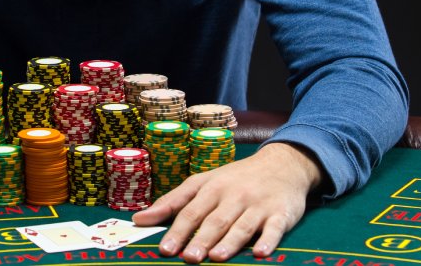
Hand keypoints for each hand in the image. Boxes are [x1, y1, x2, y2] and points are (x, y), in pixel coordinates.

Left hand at [132, 142, 322, 262]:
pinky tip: (260, 253)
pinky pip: (274, 228)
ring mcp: (258, 204)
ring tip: (216, 257)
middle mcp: (233, 195)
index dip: (178, 230)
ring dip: (230, 241)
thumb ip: (172, 201)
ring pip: (242, 225)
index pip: (191, 211)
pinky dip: (268, 240)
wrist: (281, 164)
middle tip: (189, 258)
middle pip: (215, 220)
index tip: (165, 249)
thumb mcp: (203, 183)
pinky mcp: (281, 213)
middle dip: (201, 239)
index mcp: (212, 188)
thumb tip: (139, 219)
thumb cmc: (235, 179)